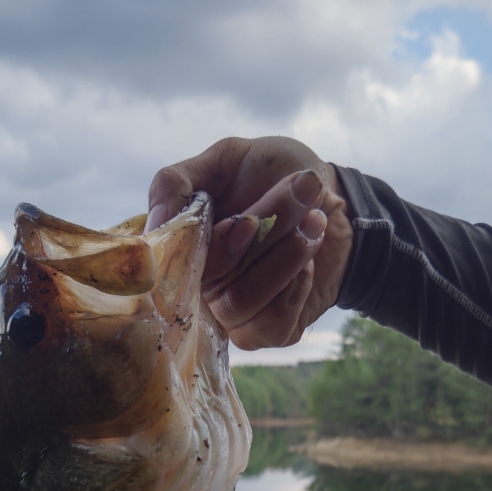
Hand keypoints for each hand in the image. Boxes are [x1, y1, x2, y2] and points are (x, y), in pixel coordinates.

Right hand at [146, 136, 352, 349]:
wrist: (336, 195)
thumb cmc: (275, 174)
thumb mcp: (226, 158)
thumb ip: (178, 180)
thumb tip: (155, 222)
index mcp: (185, 247)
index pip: (171, 263)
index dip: (208, 245)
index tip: (248, 221)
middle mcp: (201, 286)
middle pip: (215, 277)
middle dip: (264, 232)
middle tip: (304, 190)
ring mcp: (232, 314)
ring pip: (242, 301)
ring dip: (286, 258)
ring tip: (315, 220)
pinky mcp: (268, 332)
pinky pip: (273, 323)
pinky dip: (297, 286)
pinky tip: (309, 261)